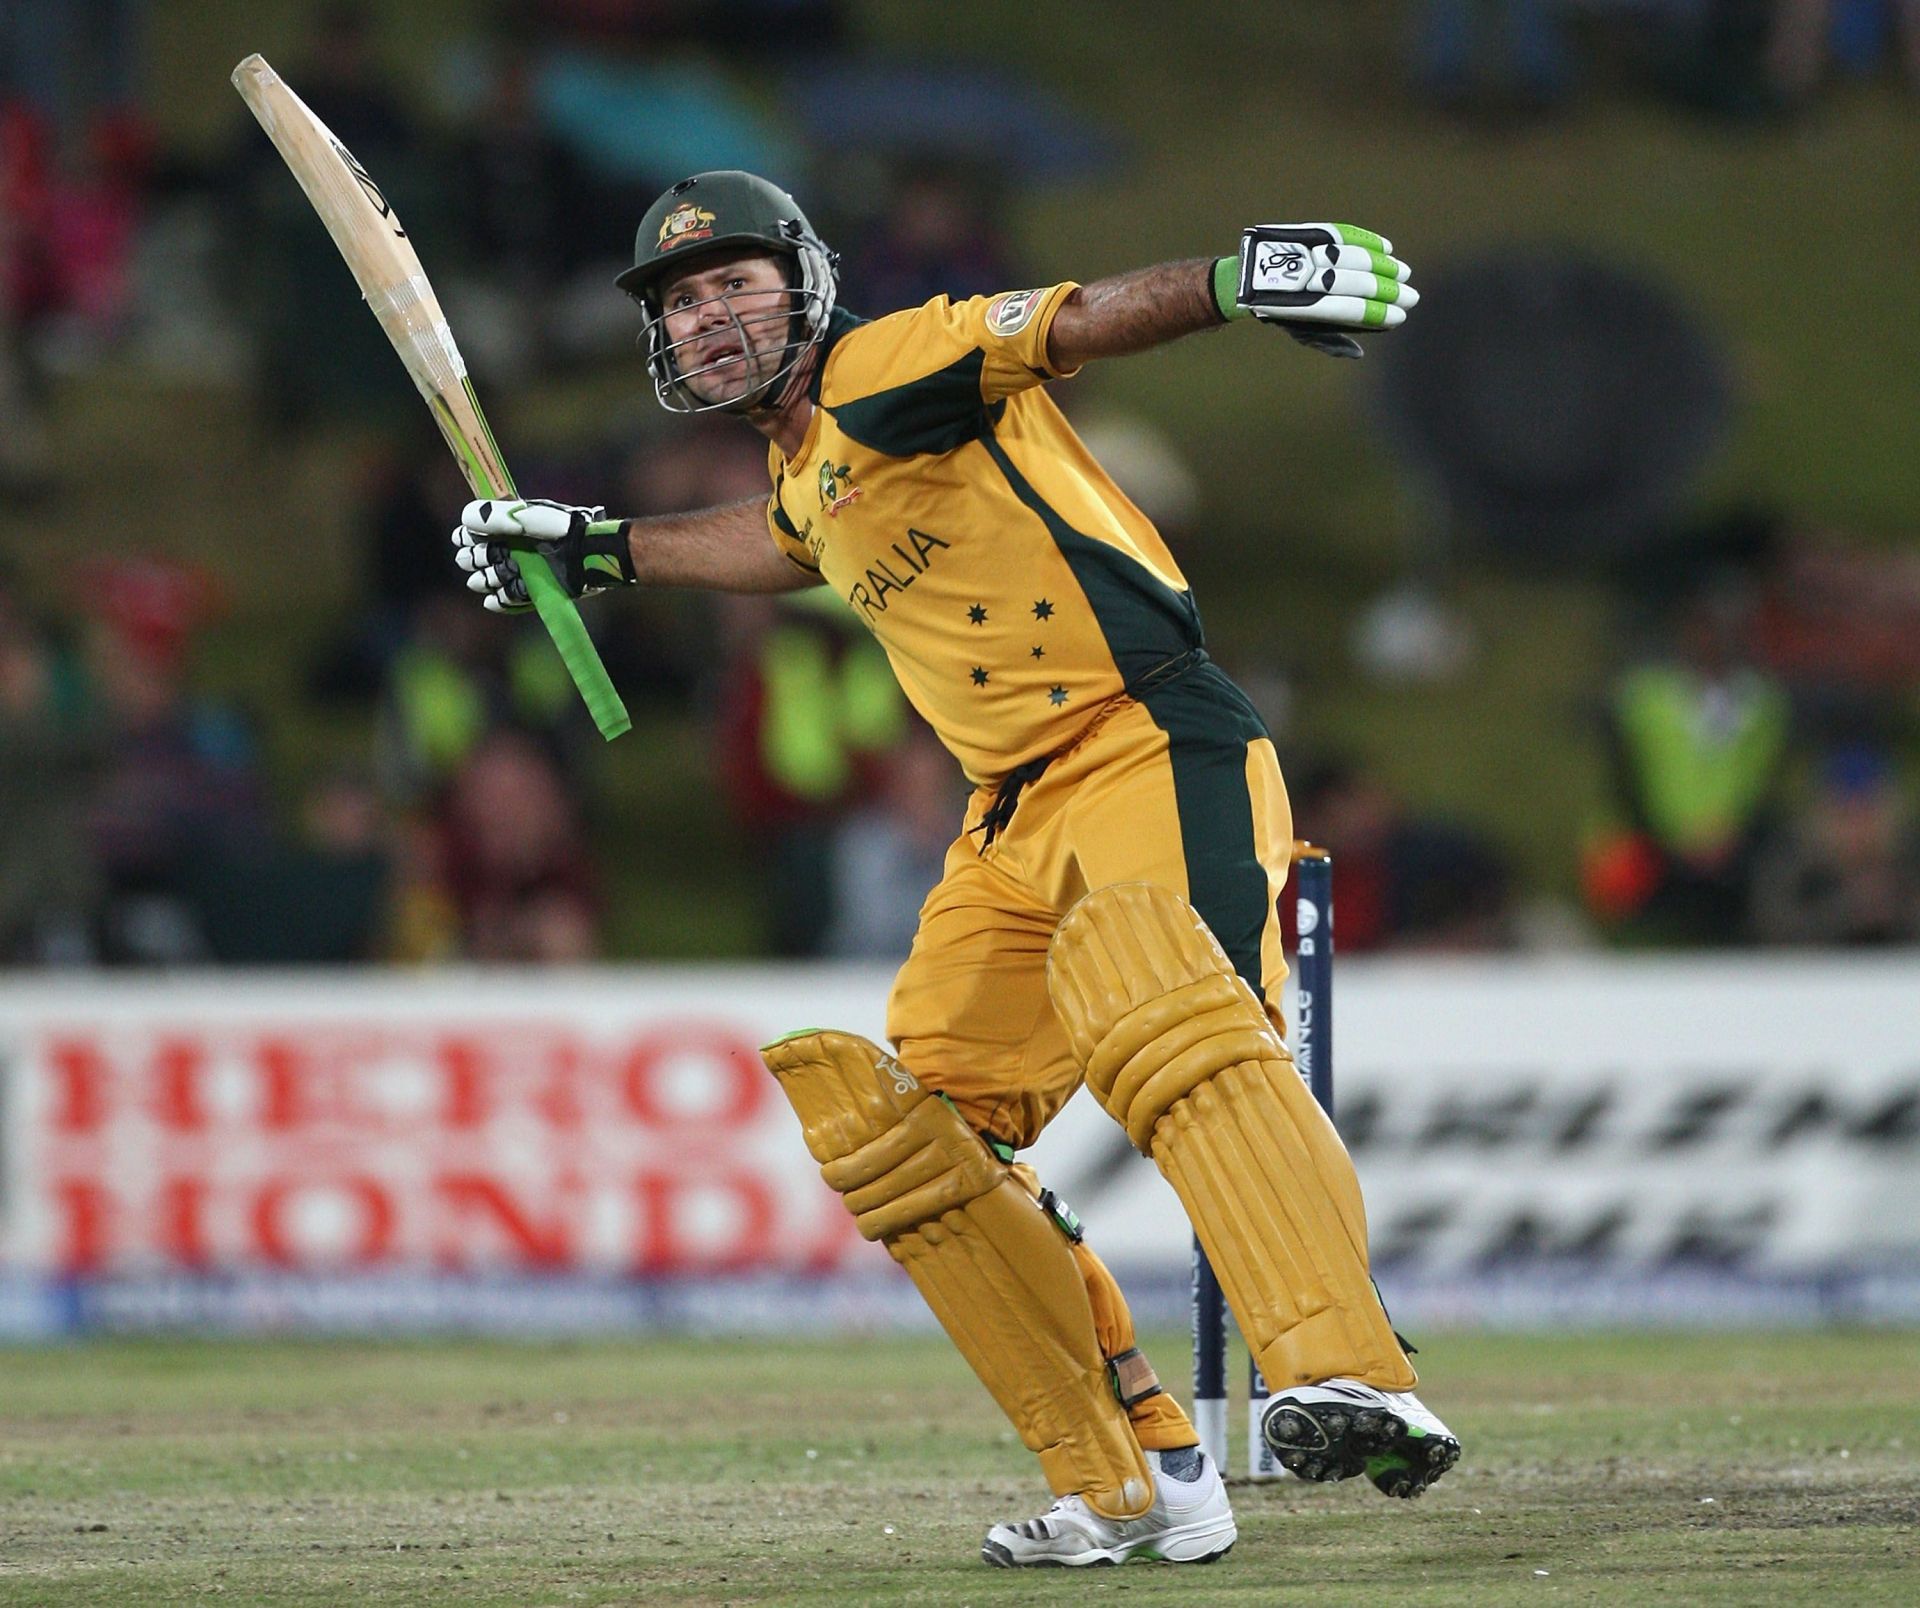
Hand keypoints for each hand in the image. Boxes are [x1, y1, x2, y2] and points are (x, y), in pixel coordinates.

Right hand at [450, 497, 633, 612]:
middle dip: (474, 559)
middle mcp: (518, 547)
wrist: (587, 553)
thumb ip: (493, 516)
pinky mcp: (536, 589)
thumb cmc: (559, 529)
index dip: (467, 537)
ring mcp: (527, 570)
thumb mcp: (525, 517)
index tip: (461, 540)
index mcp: (514, 526)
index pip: (480, 532)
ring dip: (486, 579)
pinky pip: (512, 598)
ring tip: (484, 580)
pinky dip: (500, 601)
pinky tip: (490, 601)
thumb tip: (464, 519)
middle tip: (473, 560)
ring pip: (495, 578)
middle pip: (484, 557)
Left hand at [1217, 223, 1417, 358]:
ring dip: (1383, 265)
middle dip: (1389, 290)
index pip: (1351, 311)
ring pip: (1352, 257)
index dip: (1379, 313)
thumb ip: (1330, 342)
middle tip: (1411, 296)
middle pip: (1356, 284)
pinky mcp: (1306, 234)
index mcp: (1305, 311)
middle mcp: (1305, 282)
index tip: (1401, 316)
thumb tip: (1360, 353)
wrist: (1245, 280)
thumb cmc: (1280, 311)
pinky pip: (1342, 234)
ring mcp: (1306, 256)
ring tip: (1402, 272)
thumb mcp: (1300, 333)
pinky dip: (1367, 240)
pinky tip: (1387, 247)